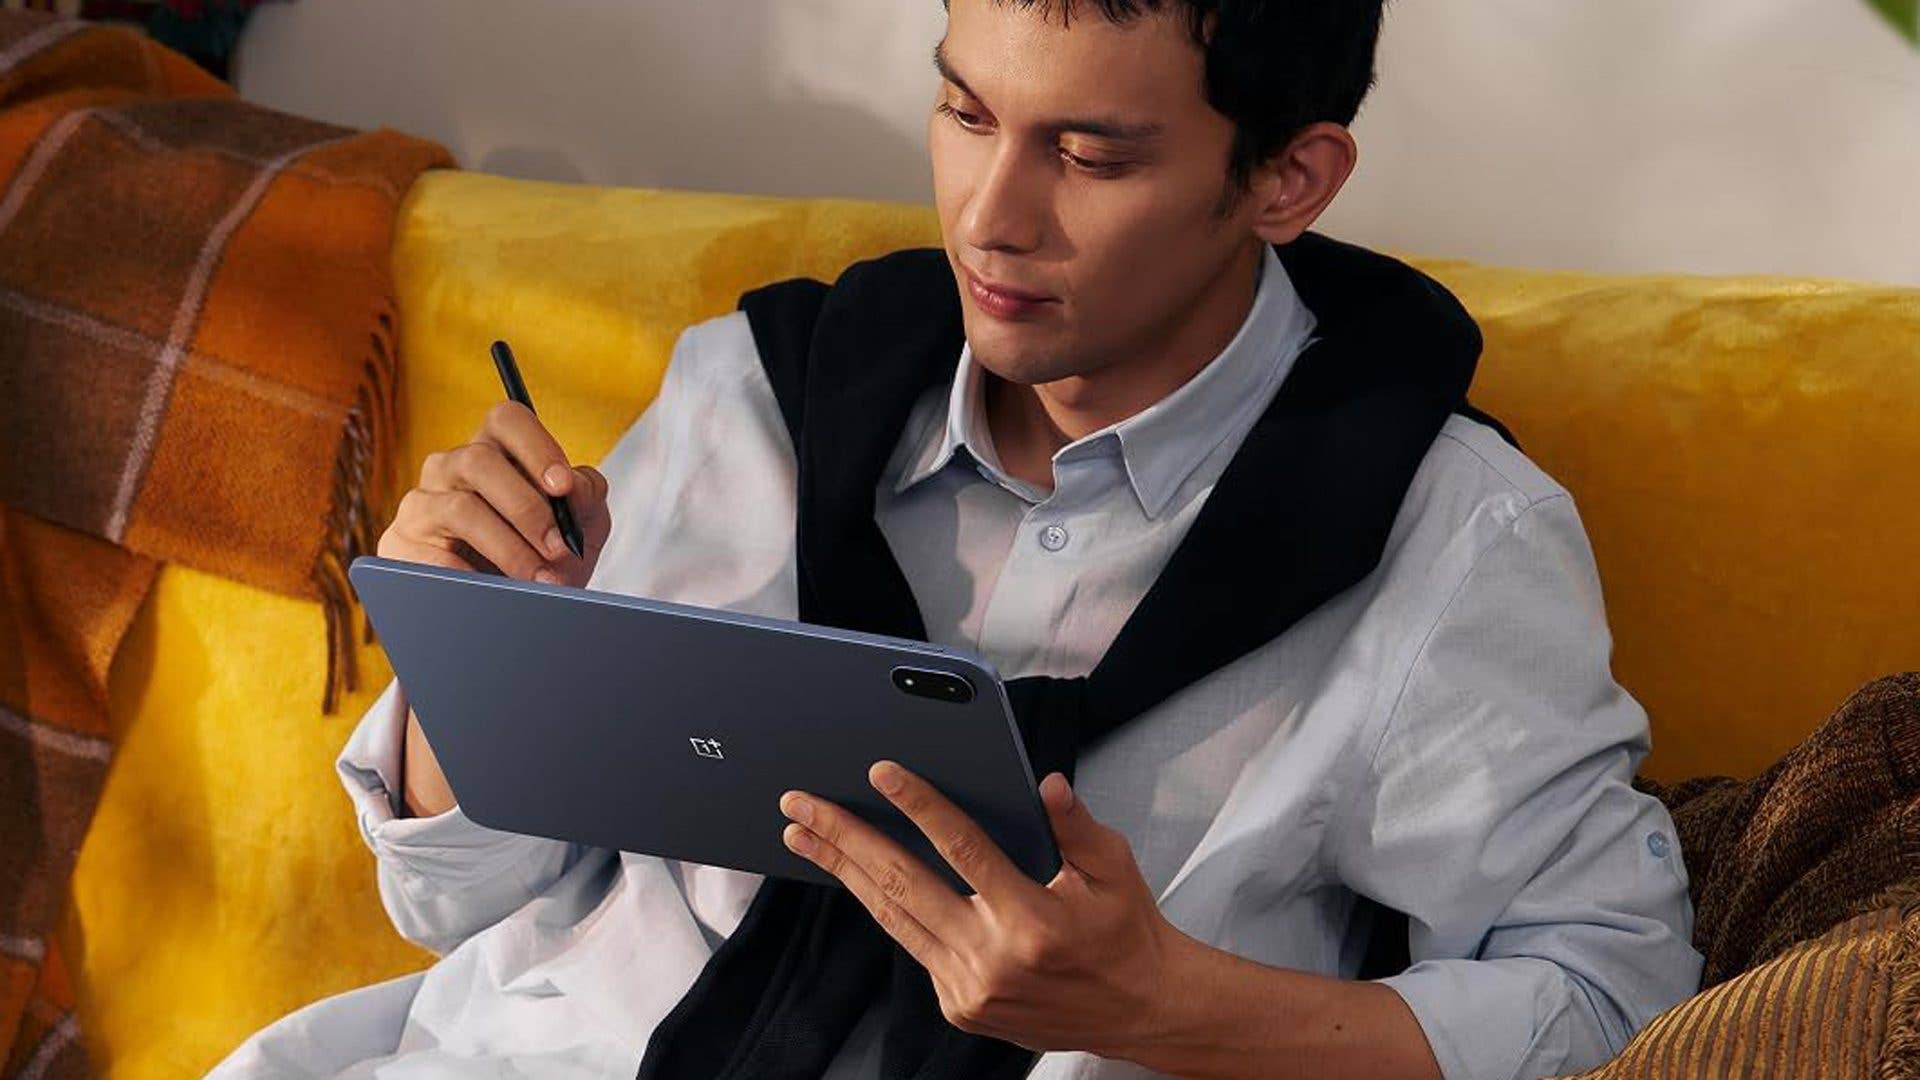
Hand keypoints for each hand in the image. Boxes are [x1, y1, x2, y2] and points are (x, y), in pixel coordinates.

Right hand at [378, 401, 611, 587]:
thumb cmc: (548, 557)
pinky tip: (497, 591)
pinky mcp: (402, 544)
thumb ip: (586, 496)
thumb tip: (574, 487)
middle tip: (558, 547)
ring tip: (539, 580)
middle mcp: (451, 466)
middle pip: (479, 461)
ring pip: (460, 508)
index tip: (563, 486)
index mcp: (496, 449)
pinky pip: (433, 555)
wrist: (516, 610)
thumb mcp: (581, 525)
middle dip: (526, 508)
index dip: (537, 447)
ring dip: (509, 548)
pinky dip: (472, 575)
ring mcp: (422, 503)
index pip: (507, 419)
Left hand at [778, 763, 1185, 1057]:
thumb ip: (1075, 825)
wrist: (1141, 1012)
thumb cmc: (1126, 930)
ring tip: (803, 837)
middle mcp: (992, 961)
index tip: (881, 773)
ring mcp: (969, 991)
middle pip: (902, 885)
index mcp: (1033, 921)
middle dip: (844, 839)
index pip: (962, 850)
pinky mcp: (960, 1007)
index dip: (918, 807)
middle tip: (800, 805)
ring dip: (843, 872)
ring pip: (892, 918)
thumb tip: (1045, 783)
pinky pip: (913, 945)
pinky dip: (883, 906)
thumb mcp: (1114, 868)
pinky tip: (855, 874)